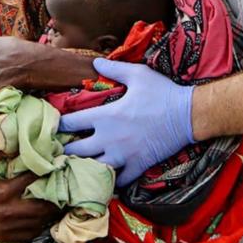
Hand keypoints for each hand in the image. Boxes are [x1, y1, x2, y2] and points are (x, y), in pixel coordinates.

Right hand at [0, 160, 60, 242]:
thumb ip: (0, 155)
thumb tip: (18, 141)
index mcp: (2, 192)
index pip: (31, 182)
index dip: (45, 174)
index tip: (57, 168)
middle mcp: (6, 211)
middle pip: (40, 208)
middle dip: (55, 201)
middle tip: (66, 192)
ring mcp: (5, 226)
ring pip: (37, 223)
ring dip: (50, 215)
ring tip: (61, 206)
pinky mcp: (4, 236)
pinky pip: (29, 234)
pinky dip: (40, 227)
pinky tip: (46, 219)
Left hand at [58, 59, 193, 186]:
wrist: (188, 115)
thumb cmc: (161, 92)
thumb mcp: (137, 74)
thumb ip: (114, 69)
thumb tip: (95, 62)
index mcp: (105, 116)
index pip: (72, 122)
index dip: (59, 125)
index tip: (54, 126)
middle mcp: (109, 139)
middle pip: (77, 150)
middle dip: (65, 150)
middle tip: (59, 150)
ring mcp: (123, 155)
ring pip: (94, 168)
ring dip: (84, 167)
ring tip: (78, 166)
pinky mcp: (138, 166)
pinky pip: (119, 181)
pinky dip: (111, 181)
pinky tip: (106, 177)